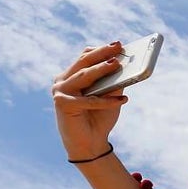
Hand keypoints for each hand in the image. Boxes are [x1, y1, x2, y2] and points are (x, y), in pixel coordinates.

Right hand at [52, 43, 128, 159]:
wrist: (90, 144)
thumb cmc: (100, 118)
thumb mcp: (110, 97)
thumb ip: (115, 82)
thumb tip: (127, 66)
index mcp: (72, 76)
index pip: (85, 57)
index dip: (101, 50)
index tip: (118, 44)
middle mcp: (62, 81)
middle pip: (83, 62)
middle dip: (102, 53)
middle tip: (118, 47)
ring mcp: (60, 91)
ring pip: (84, 76)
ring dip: (102, 70)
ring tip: (117, 64)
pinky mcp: (63, 104)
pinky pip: (89, 100)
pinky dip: (106, 100)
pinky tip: (123, 99)